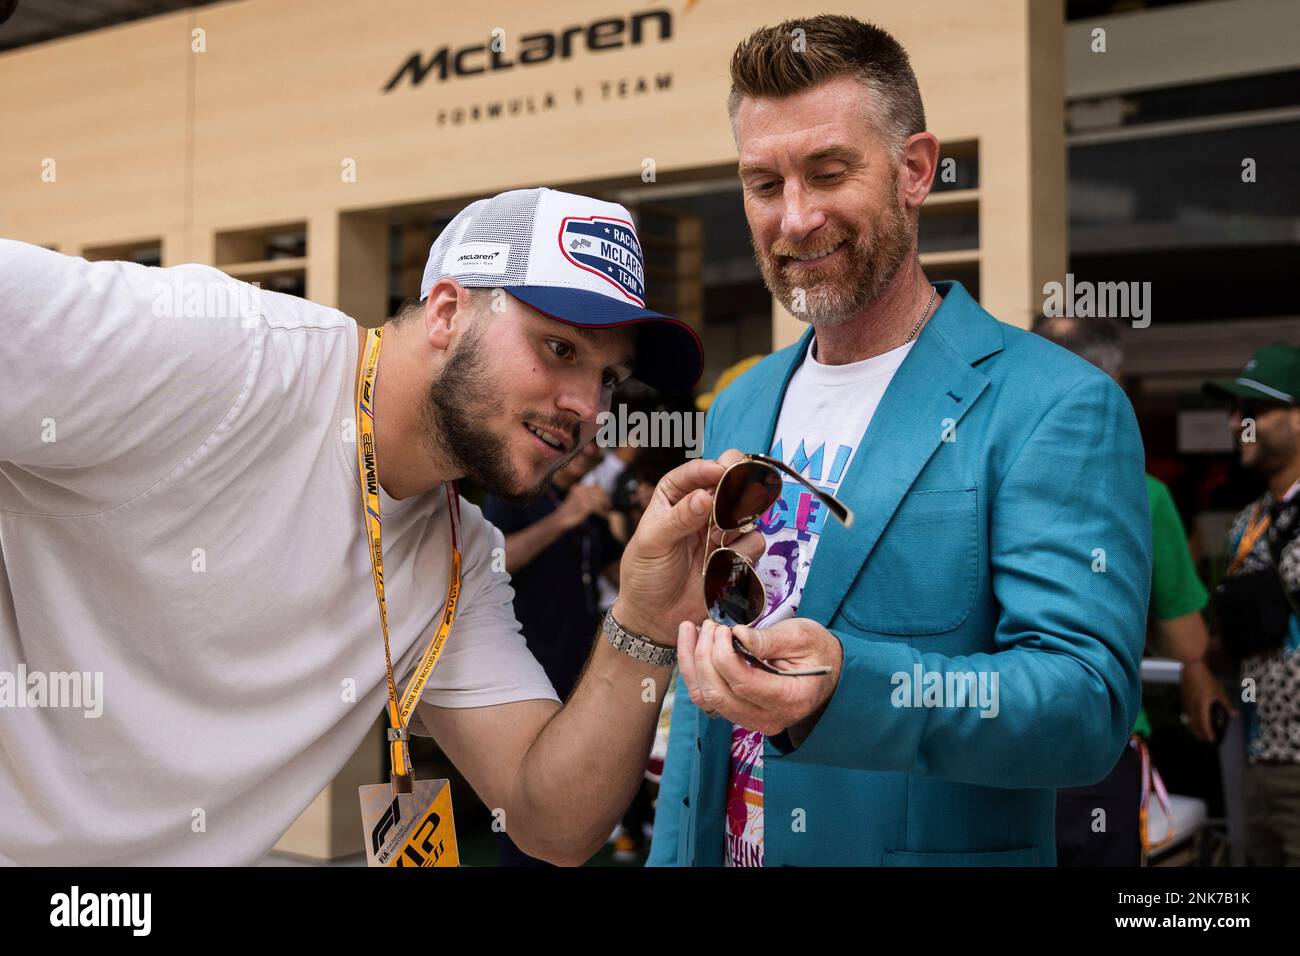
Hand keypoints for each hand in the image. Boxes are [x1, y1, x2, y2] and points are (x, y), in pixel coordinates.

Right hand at [556, 484, 610, 529]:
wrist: (560, 519)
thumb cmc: (571, 512)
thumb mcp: (578, 500)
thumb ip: (588, 496)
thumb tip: (604, 496)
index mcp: (579, 487)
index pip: (597, 487)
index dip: (604, 494)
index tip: (609, 501)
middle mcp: (580, 490)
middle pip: (599, 493)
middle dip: (606, 500)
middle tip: (610, 507)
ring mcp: (582, 498)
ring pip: (599, 500)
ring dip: (605, 507)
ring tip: (607, 512)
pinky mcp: (584, 506)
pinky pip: (597, 508)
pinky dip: (602, 512)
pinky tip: (603, 516)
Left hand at [611, 449, 757, 646]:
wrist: (655, 619)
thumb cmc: (645, 576)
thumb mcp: (651, 543)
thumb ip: (678, 519)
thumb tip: (703, 497)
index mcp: (673, 497)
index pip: (695, 472)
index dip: (709, 468)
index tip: (721, 470)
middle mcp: (701, 510)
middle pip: (731, 482)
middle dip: (737, 485)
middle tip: (734, 495)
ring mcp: (721, 532)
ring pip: (748, 512)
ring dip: (739, 522)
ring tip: (719, 539)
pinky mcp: (735, 555)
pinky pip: (754, 542)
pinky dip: (742, 552)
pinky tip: (721, 565)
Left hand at [677, 617, 841, 738]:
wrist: (826, 672)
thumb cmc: (816, 651)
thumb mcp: (801, 637)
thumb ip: (770, 639)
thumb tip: (737, 635)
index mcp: (790, 699)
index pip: (743, 683)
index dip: (724, 654)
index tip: (724, 628)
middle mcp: (768, 718)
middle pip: (718, 693)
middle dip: (705, 655)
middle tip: (711, 625)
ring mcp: (751, 720)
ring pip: (705, 697)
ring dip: (692, 662)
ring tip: (693, 629)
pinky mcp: (737, 713)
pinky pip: (705, 696)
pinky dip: (694, 670)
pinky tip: (693, 643)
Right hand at [1180, 658, 1235, 742]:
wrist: (1191, 668)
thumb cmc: (1206, 679)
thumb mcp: (1219, 691)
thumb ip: (1226, 704)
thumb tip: (1234, 715)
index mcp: (1201, 706)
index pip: (1204, 724)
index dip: (1208, 732)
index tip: (1211, 739)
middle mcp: (1192, 707)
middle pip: (1194, 724)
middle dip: (1199, 733)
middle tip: (1204, 740)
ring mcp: (1186, 702)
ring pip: (1189, 719)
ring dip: (1194, 727)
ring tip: (1199, 731)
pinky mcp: (1184, 698)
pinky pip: (1187, 712)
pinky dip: (1191, 719)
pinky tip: (1194, 717)